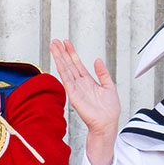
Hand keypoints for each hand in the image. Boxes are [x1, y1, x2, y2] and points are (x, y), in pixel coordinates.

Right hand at [49, 39, 120, 164]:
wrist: (107, 123)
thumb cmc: (109, 110)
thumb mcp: (109, 87)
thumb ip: (103, 73)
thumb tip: (98, 60)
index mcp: (88, 81)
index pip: (77, 64)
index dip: (72, 53)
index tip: (66, 43)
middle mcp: (80, 83)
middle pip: (69, 64)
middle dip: (62, 52)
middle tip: (55, 41)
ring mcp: (76, 89)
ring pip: (66, 69)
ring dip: (59, 58)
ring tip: (54, 46)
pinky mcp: (74, 95)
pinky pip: (67, 80)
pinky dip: (63, 70)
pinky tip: (59, 61)